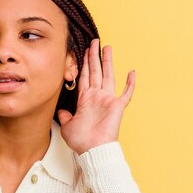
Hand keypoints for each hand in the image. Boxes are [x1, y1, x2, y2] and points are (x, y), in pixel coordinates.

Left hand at [57, 39, 134, 154]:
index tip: (84, 52)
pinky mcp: (118, 106)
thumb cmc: (81, 141)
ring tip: (107, 47)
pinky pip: (126, 93)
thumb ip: (65, 116)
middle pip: (95, 72)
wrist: (93, 150)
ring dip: (107, 61)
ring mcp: (108, 100)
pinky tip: (132, 72)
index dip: (84, 64)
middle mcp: (97, 97)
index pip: (84, 78)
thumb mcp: (67, 126)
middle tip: (94, 42)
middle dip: (94, 56)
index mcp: (85, 100)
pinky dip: (130, 84)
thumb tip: (61, 112)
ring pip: (108, 76)